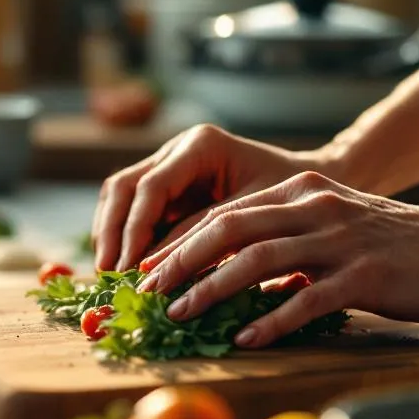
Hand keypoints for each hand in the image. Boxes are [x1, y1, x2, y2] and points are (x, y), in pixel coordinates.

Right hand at [90, 124, 331, 272]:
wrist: (309, 188)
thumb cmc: (291, 200)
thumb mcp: (251, 218)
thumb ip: (204, 235)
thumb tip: (158, 268)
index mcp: (200, 145)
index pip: (150, 187)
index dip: (134, 229)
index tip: (127, 268)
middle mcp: (177, 149)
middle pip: (123, 186)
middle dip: (112, 232)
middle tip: (108, 274)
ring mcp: (168, 164)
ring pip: (119, 195)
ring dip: (110, 233)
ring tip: (108, 273)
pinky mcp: (168, 187)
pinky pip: (132, 207)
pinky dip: (123, 236)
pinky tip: (123, 266)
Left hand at [136, 172, 418, 346]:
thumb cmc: (396, 248)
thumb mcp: (333, 230)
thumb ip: (287, 245)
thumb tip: (232, 282)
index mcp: (302, 194)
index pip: (225, 214)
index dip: (180, 242)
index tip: (145, 270)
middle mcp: (314, 210)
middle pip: (230, 229)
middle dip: (180, 260)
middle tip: (146, 290)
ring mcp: (340, 241)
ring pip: (258, 260)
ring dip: (212, 289)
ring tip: (179, 315)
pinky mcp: (366, 276)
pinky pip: (307, 298)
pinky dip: (271, 320)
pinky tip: (245, 340)